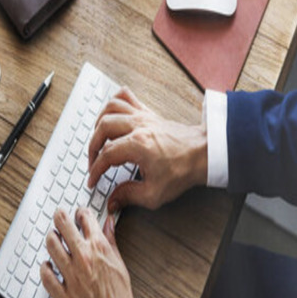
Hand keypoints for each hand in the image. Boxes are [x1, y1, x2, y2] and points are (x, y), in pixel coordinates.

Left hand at [41, 207, 136, 297]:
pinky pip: (45, 274)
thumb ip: (112, 243)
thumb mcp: (121, 268)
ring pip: (51, 246)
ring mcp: (69, 276)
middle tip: (59, 215)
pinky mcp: (60, 294)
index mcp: (100, 250)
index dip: (81, 212)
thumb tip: (109, 224)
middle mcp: (83, 259)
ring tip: (53, 238)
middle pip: (63, 226)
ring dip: (51, 239)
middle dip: (60, 217)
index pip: (86, 219)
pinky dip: (45, 267)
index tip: (80, 213)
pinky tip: (47, 266)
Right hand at [87, 87, 207, 212]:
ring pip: (111, 108)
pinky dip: (115, 102)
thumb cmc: (184, 169)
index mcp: (139, 145)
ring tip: (98, 139)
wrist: (204, 153)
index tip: (93, 180)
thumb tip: (113, 200)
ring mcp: (144, 117)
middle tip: (93, 162)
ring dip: (99, 122)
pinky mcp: (149, 114)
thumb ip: (129, 196)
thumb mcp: (155, 193)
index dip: (95, 170)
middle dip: (92, 147)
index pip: (106, 154)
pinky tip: (112, 114)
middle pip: (103, 127)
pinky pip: (127, 97)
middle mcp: (139, 126)